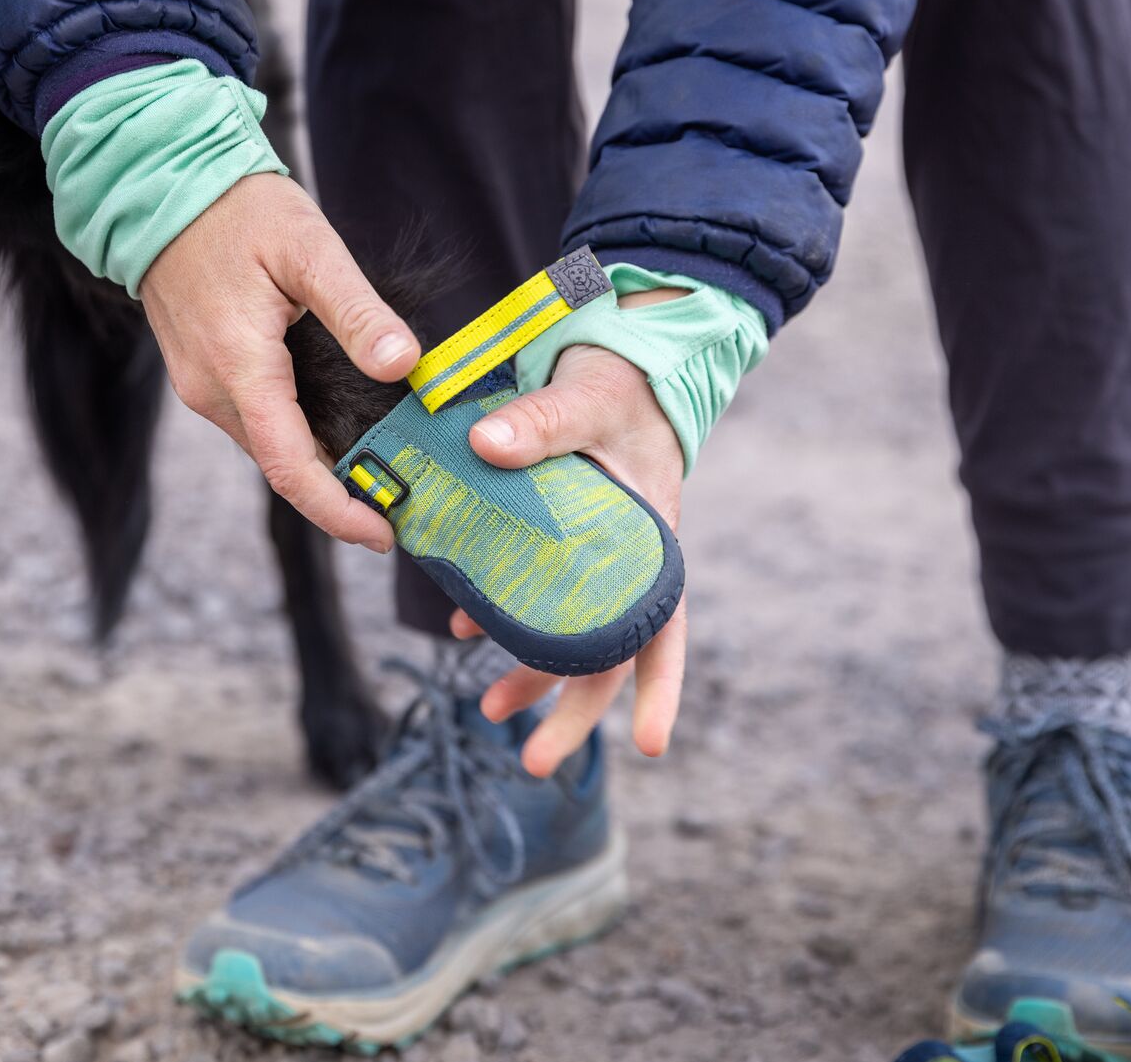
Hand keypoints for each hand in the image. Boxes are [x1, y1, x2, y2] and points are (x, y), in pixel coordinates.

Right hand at [140, 173, 419, 549]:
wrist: (160, 180)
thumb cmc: (238, 209)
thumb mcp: (310, 249)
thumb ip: (357, 313)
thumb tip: (404, 365)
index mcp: (239, 369)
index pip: (289, 466)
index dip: (336, 510)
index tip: (383, 534)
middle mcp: (211, 391)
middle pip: (280, 465)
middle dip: (338, 494)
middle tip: (405, 501)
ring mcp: (200, 385)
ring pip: (267, 445)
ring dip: (318, 467)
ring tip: (382, 473)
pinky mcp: (201, 374)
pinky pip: (254, 421)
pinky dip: (296, 437)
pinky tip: (338, 431)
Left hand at [461, 300, 688, 777]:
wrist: (614, 365)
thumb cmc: (614, 386)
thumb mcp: (583, 398)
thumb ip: (540, 422)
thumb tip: (487, 444)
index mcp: (649, 544)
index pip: (665, 629)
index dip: (660, 690)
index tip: (653, 747)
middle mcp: (625, 563)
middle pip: (609, 655)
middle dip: (574, 713)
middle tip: (533, 764)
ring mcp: (593, 559)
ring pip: (569, 636)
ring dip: (533, 677)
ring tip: (490, 710)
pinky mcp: (559, 545)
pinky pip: (536, 599)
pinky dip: (504, 620)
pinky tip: (465, 632)